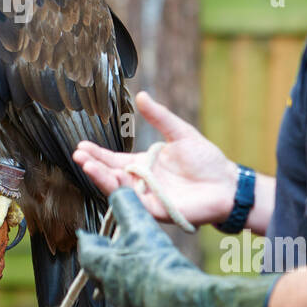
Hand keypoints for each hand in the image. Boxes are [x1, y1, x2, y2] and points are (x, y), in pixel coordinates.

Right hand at [73, 91, 238, 227]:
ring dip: (101, 178)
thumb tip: (142, 95)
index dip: (98, 155)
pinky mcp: (156, 211)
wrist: (227, 184)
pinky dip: (121, 193)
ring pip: (118, 189)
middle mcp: (142, 183)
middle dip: (93, 166)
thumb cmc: (207, 161)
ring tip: (87, 165)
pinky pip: (134, 203)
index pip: (114, 161)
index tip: (81, 146)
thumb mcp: (180, 133)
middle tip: (78, 156)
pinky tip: (111, 180)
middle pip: (111, 175)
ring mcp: (147, 198)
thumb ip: (160, 117)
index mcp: (145, 166)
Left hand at [77, 188, 299, 306]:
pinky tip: (159, 294)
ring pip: (121, 293)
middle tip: (112, 255)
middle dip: (105, 264)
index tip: (86, 236)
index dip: (88, 242)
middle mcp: (112, 291)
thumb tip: (117, 188)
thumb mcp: (141, 226)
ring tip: (138, 273)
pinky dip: (146, 298)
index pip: (87, 253)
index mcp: (106, 266)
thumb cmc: (155, 262)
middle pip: (101, 276)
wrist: (179, 306)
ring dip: (126, 282)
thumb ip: (127, 206)